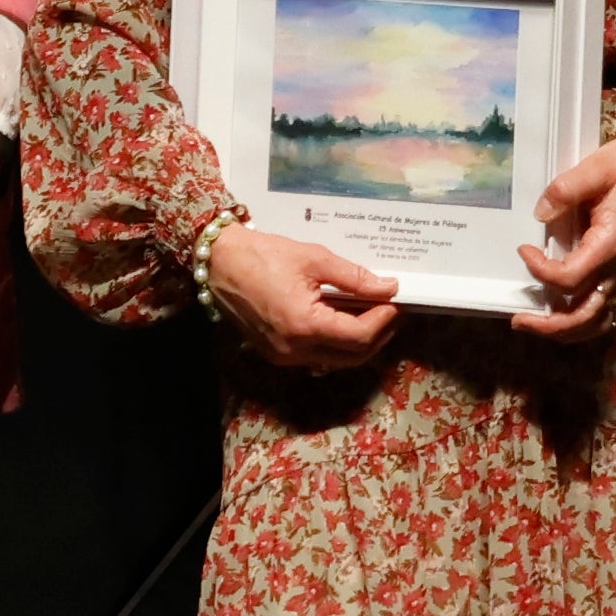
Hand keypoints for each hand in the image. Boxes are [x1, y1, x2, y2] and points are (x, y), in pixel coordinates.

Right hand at [208, 223, 402, 371]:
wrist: (219, 261)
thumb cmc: (264, 255)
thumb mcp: (314, 259)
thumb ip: (354, 277)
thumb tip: (387, 287)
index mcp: (305, 326)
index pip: (359, 337)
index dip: (384, 320)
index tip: (396, 301)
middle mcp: (295, 350)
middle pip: (352, 357)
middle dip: (378, 336)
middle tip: (391, 311)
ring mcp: (283, 356)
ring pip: (336, 361)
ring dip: (358, 342)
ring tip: (373, 314)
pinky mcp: (276, 353)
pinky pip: (316, 357)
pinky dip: (336, 343)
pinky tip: (344, 319)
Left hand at [514, 128, 615, 340]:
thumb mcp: (598, 166)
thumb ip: (566, 189)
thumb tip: (541, 213)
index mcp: (610, 243)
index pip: (571, 277)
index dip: (541, 270)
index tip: (523, 249)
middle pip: (584, 314)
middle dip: (550, 325)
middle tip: (518, 319)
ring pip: (594, 320)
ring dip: (563, 329)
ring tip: (533, 324)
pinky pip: (600, 309)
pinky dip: (579, 321)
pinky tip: (558, 316)